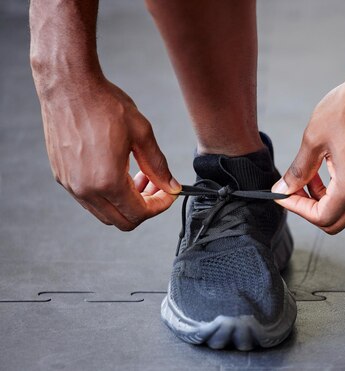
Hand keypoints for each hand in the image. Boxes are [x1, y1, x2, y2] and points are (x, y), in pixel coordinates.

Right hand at [37, 78, 180, 230]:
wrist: (69, 86)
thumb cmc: (103, 105)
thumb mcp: (142, 134)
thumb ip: (158, 166)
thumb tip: (171, 186)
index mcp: (107, 181)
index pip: (140, 213)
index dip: (160, 206)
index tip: (169, 193)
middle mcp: (85, 189)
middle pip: (122, 221)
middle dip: (145, 207)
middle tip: (157, 186)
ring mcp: (70, 184)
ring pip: (105, 212)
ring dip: (126, 202)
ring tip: (139, 176)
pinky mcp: (62, 175)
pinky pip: (90, 199)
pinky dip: (109, 194)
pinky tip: (119, 171)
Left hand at [272, 76, 344, 233]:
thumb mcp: (313, 139)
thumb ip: (298, 171)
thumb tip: (283, 189)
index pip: (321, 217)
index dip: (297, 208)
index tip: (283, 194)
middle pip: (335, 221)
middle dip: (311, 208)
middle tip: (295, 187)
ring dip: (325, 198)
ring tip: (312, 172)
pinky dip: (340, 189)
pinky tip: (330, 165)